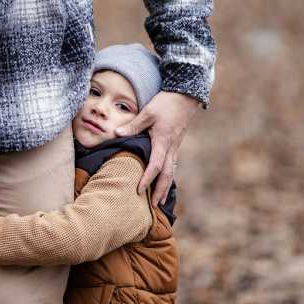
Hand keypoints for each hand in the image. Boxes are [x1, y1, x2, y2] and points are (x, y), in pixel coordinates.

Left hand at [114, 90, 198, 204]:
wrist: (186, 96)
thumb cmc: (166, 103)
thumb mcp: (148, 112)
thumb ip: (134, 125)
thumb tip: (117, 134)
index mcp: (163, 142)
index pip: (155, 166)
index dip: (147, 179)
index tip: (139, 190)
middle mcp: (171, 148)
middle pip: (167, 174)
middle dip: (160, 191)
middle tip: (154, 206)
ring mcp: (175, 147)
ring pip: (172, 171)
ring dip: (166, 187)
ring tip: (161, 201)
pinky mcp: (176, 144)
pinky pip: (173, 165)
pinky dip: (168, 177)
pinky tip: (165, 182)